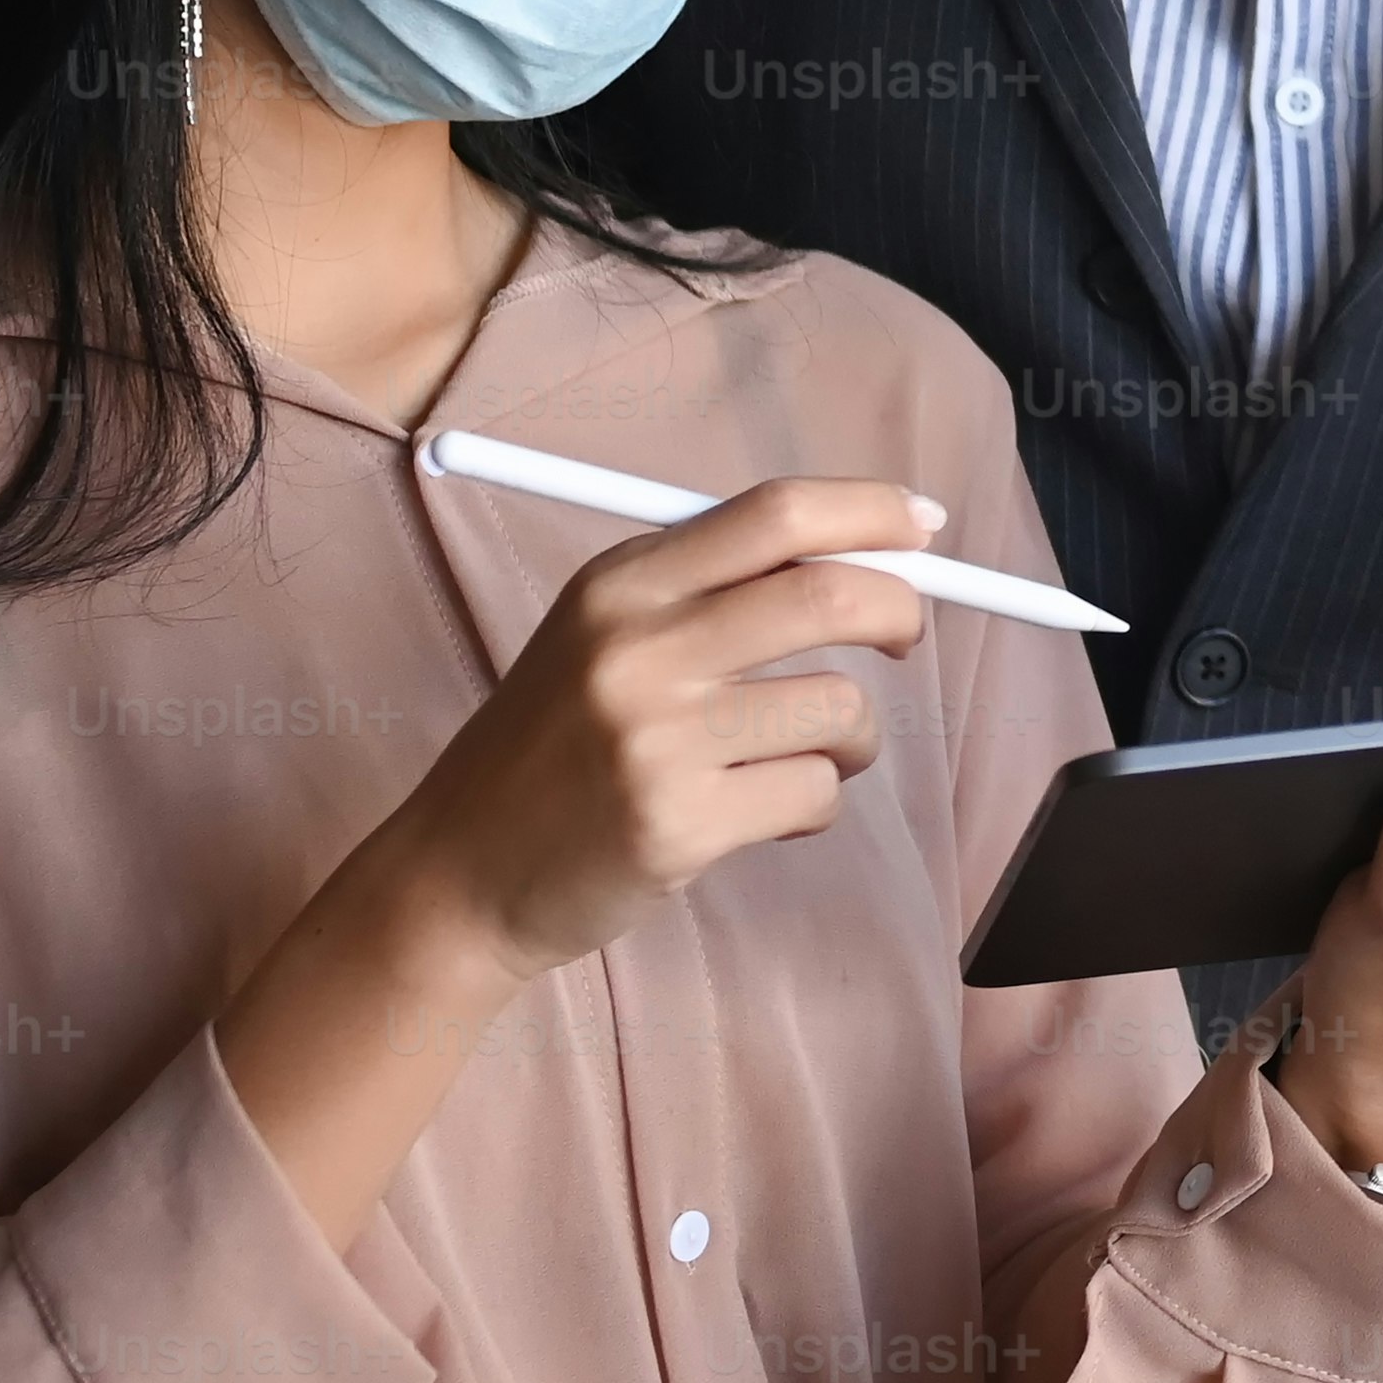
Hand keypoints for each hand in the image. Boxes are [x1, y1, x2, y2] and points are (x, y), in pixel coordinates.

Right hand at [373, 472, 939, 979]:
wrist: (459, 872)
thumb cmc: (556, 747)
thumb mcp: (605, 634)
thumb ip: (718, 587)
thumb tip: (878, 553)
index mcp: (622, 581)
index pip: (777, 512)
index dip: (871, 510)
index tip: (924, 526)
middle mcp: (637, 646)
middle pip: (831, 595)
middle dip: (901, 612)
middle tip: (904, 637)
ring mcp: (657, 738)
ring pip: (841, 708)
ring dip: (852, 738)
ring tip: (800, 757)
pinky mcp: (679, 823)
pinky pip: (815, 793)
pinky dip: (812, 805)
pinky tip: (757, 812)